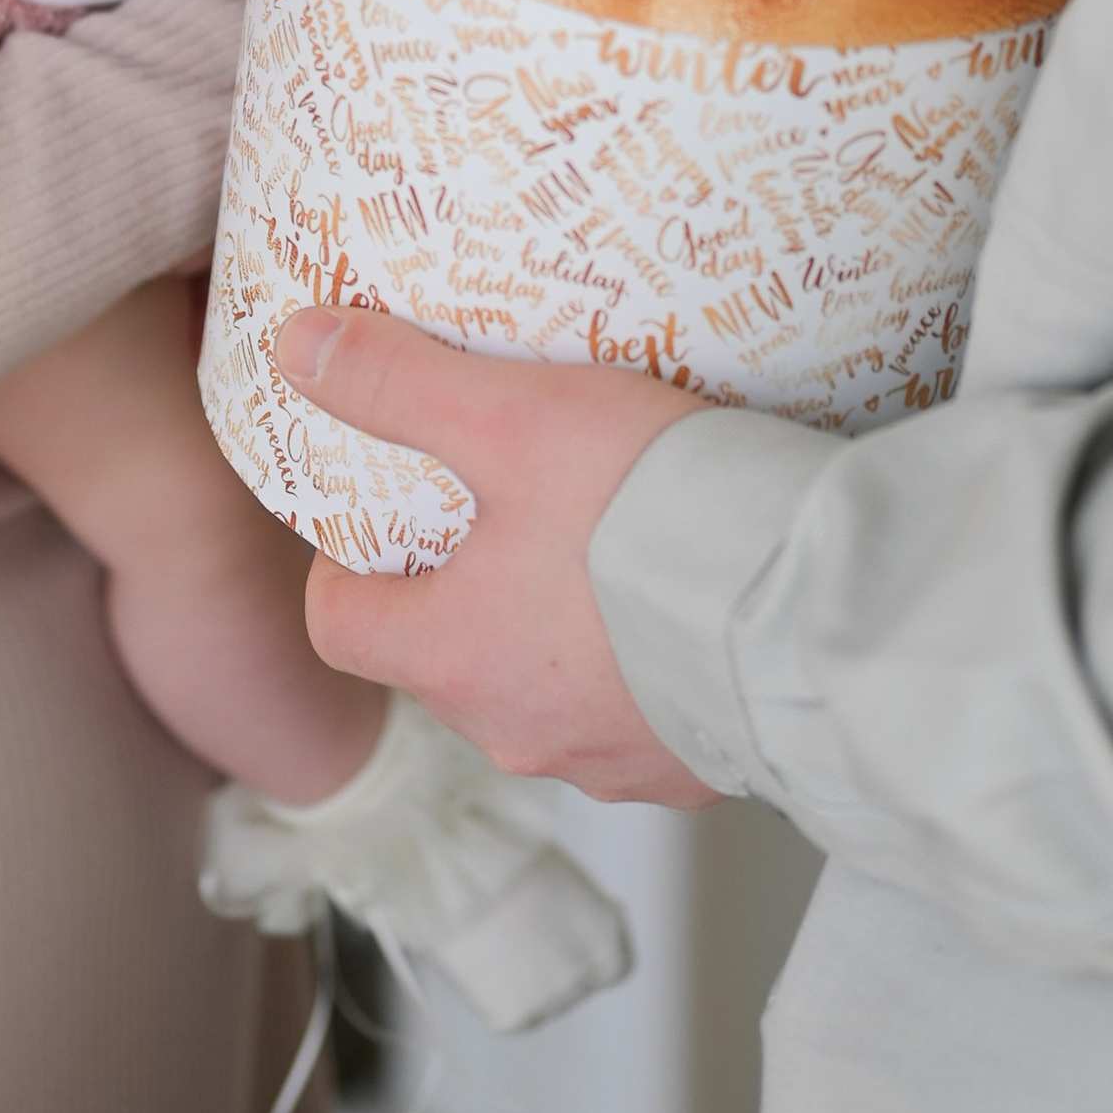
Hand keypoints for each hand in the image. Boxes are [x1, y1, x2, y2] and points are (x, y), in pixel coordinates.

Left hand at [276, 308, 717, 804]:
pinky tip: (688, 599)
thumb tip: (298, 345)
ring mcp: (610, 760)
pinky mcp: (693, 767)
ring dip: (558, 631)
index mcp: (452, 656)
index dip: (346, 570)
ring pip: (546, 691)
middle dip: (464, 590)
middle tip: (507, 508)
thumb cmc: (653, 519)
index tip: (379, 517)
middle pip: (447, 659)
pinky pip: (642, 713)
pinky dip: (645, 663)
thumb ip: (400, 384)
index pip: (341, 629)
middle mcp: (517, 731)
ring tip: (611, 544)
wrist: (814, 616)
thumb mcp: (511, 418)